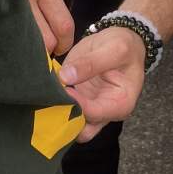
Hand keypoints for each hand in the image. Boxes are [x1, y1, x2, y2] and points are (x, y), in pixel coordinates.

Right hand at [7, 0, 74, 54]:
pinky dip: (13, 40)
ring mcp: (7, 6)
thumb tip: (61, 11)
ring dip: (30, 47)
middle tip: (46, 49)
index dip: (65, 42)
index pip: (62, 24)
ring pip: (26, 42)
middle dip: (49, 49)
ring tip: (29, 43)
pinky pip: (8, 34)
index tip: (62, 47)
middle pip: (46, 40)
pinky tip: (13, 36)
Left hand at [59, 26, 145, 141]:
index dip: (75, 102)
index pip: (92, 113)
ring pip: (70, 125)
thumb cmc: (124, 46)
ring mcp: (91, 109)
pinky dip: (55, 103)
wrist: (122, 42)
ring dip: (57, 113)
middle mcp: (106, 113)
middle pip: (82, 130)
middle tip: (52, 97)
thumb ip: (91, 63)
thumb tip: (66, 76)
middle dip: (64, 118)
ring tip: (48, 93)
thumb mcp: (115, 49)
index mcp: (121, 104)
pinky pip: (64, 110)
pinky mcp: (78, 101)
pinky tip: (48, 90)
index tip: (63, 86)